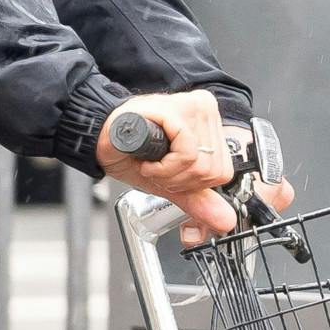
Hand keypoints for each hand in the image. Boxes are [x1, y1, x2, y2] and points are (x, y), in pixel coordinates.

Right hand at [96, 91, 239, 242]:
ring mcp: (194, 107)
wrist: (104, 140)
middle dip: (178, 181)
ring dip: (168, 174)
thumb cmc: (133, 154)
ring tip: (152, 163)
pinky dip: (163, 168)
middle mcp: (206, 110)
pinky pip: (186, 154)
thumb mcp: (172, 183)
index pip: (222, 172)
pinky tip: (149, 159)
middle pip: (210, 170)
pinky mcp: (176, 110)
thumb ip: (200, 202)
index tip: (170, 175)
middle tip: (158, 168)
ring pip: (199, 164)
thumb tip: (225, 222)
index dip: (192, 184)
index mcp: (211, 124)